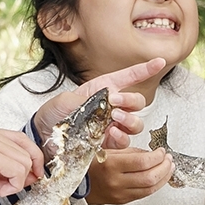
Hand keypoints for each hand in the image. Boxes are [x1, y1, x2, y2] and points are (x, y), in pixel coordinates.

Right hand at [0, 125, 42, 204]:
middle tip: (18, 185)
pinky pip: (17, 169)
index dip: (31, 158)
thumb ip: (5, 170)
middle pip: (26, 147)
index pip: (20, 138)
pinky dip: (12, 185)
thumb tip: (31, 174)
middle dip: (29, 170)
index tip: (31, 175)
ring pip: (24, 160)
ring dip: (17, 181)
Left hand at [32, 58, 165, 153]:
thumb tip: (103, 106)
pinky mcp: (108, 142)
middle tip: (116, 100)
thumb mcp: (66, 98)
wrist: (44, 134)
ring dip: (129, 119)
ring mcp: (111, 125)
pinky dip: (122, 137)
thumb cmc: (54, 113)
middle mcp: (111, 106)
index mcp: (103, 89)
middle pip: (137, 102)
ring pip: (135, 123)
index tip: (159, 61)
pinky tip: (114, 133)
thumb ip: (87, 100)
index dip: (145, 69)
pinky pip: (124, 141)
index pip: (129, 77)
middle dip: (131, 99)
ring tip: (115, 117)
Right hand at [84, 147, 172, 204]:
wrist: (80, 183)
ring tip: (168, 167)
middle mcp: (116, 181)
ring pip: (150, 188)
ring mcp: (120, 193)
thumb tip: (150, 153)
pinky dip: (156, 185)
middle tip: (168, 158)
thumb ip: (129, 151)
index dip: (156, 156)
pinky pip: (145, 194)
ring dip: (164, 177)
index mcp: (110, 164)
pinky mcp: (123, 200)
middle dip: (164, 166)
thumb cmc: (91, 164)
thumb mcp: (107, 150)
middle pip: (149, 176)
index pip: (141, 161)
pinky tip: (159, 178)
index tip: (161, 151)